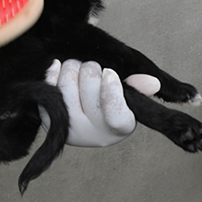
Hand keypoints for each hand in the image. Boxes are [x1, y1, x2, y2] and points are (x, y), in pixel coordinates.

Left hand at [41, 59, 161, 146]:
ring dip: (74, 68)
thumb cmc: (106, 105)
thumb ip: (139, 89)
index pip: (116, 113)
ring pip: (68, 81)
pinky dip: (54, 71)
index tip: (109, 73)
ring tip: (79, 71)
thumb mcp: (127, 99)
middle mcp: (93, 133)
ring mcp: (69, 127)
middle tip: (94, 71)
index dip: (111, 90)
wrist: (79, 119)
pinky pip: (49, 85)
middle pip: (90, 86)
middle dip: (92, 70)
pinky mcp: (48, 118)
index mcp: (119, 128)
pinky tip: (59, 69)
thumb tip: (152, 83)